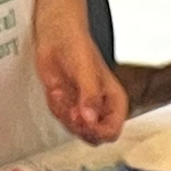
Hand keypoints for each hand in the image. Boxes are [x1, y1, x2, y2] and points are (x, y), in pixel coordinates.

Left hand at [36, 23, 126, 142]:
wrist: (55, 33)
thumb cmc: (77, 46)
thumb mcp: (87, 71)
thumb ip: (90, 97)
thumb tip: (90, 120)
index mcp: (114, 102)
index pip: (112, 132)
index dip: (98, 132)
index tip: (85, 121)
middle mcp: (101, 109)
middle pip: (94, 137)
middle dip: (79, 126)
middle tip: (71, 110)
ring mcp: (83, 109)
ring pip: (76, 130)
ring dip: (64, 114)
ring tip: (61, 92)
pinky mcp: (67, 106)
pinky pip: (60, 119)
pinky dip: (55, 107)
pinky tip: (56, 89)